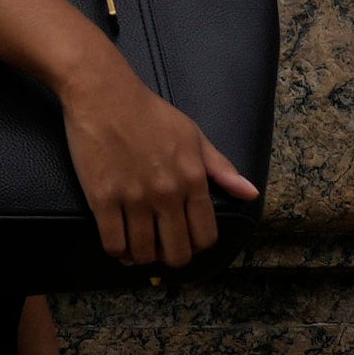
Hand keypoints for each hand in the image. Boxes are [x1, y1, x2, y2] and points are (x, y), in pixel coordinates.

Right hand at [55, 51, 257, 269]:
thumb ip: (222, 169)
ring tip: (140, 248)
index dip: (197, 246)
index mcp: (193, 179)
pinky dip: (118, 252)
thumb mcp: (194, 136)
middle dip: (172, 258)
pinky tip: (120, 246)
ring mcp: (134, 198)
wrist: (105, 96)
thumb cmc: (151, 114)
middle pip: (177, 253)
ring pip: (144, 253)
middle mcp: (167, 193)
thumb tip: (250, 194)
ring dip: (143, 257)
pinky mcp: (103, 199)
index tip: (187, 241)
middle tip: (163, 249)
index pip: (205, 236)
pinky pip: (113, 243)